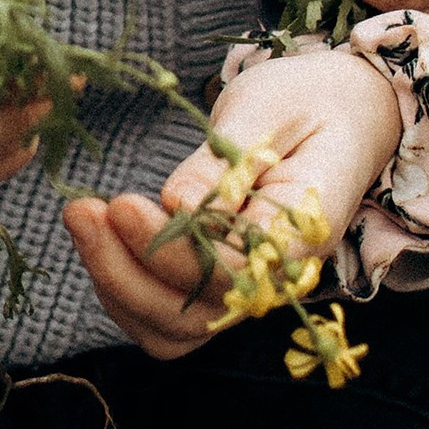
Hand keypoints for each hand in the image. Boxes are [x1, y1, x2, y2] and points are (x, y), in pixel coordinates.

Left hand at [62, 46, 397, 359]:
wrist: (347, 111)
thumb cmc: (309, 100)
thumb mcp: (269, 110)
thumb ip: (224, 162)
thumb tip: (176, 206)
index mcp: (303, 232)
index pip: (230, 272)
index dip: (169, 249)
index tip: (121, 204)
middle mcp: (277, 279)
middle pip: (191, 316)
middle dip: (125, 271)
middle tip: (82, 210)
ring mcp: (246, 290)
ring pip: (171, 327)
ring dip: (116, 283)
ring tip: (81, 217)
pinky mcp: (218, 285)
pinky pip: (165, 314)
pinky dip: (123, 287)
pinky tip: (98, 236)